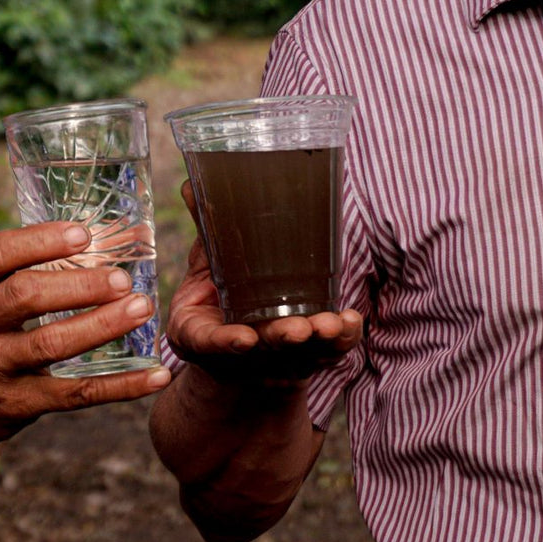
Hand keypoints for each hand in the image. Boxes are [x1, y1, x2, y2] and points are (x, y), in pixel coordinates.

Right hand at [0, 222, 169, 459]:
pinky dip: (120, 386)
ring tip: (142, 308)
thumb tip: (88, 238)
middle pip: (26, 297)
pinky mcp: (17, 406)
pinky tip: (155, 376)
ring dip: (102, 326)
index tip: (82, 234)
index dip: (39, 241)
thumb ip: (8, 272)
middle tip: (121, 277)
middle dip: (79, 285)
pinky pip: (75, 395)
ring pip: (52, 345)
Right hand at [165, 182, 361, 387]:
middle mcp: (242, 351)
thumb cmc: (216, 299)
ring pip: (301, 351)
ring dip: (317, 337)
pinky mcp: (311, 354)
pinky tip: (351, 320)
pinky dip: (343, 336)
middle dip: (282, 337)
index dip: (228, 342)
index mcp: (204, 335)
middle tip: (297, 330)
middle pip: (264, 348)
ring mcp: (278, 356)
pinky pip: (331, 349)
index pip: (213, 342)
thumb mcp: (204, 269)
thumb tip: (191, 185)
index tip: (245, 339)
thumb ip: (205, 231)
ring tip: (330, 324)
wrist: (239, 344)